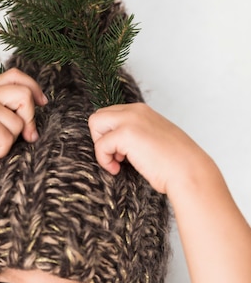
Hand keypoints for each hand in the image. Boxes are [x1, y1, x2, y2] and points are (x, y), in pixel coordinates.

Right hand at [0, 68, 47, 175]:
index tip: (42, 103)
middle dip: (30, 119)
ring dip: (9, 142)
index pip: (16, 75)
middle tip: (28, 137)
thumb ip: (0, 114)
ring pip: (18, 123)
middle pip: (24, 94)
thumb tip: (31, 127)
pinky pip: (7, 138)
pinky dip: (0, 152)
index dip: (34, 87)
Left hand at [88, 103, 208, 196]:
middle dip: (100, 139)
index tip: (121, 154)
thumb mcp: (153, 141)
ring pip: (95, 124)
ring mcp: (131, 120)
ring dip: (101, 148)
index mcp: (142, 111)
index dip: (109, 136)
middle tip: (116, 158)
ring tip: (118, 164)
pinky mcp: (126, 133)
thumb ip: (136, 136)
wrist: (187, 171)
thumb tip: (117, 146)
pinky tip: (118, 169)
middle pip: (98, 117)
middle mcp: (135, 110)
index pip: (110, 115)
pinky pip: (100, 144)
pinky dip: (104, 160)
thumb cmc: (174, 164)